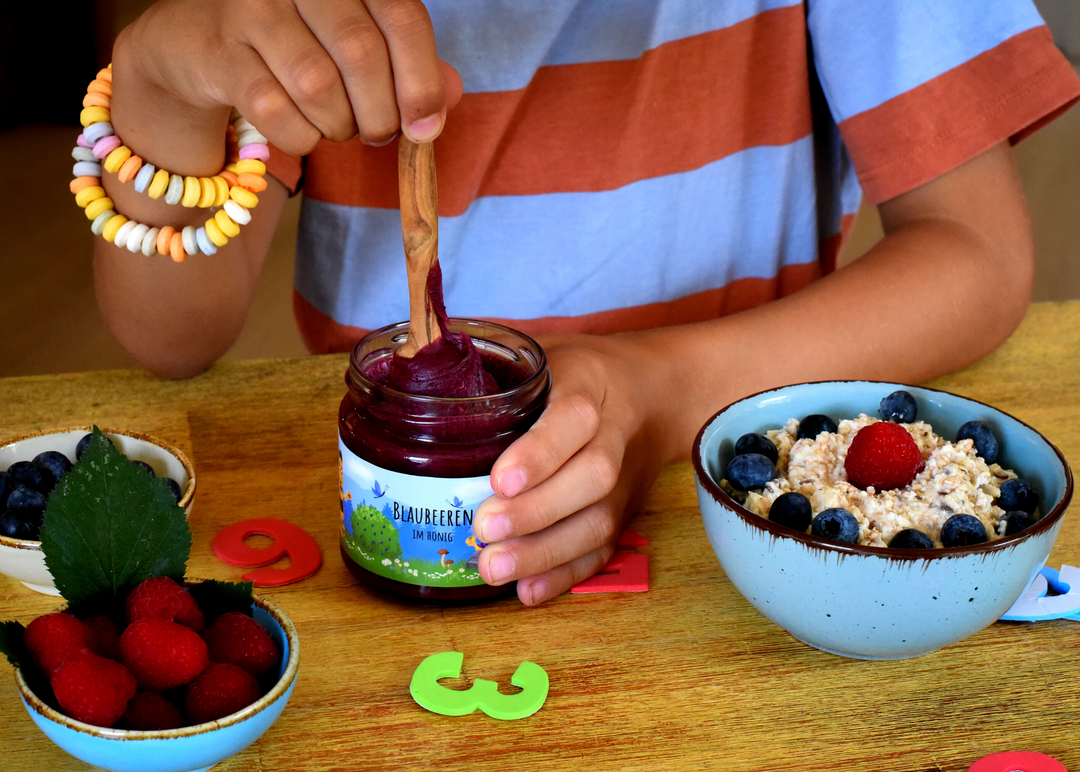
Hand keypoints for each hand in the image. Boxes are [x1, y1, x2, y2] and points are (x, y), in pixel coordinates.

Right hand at [114, 0, 462, 155]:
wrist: (201, 43)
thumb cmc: (299, 44)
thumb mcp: (360, 47)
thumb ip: (410, 69)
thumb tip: (444, 103)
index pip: (402, 17)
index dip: (422, 80)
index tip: (427, 127)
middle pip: (361, 53)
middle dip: (380, 113)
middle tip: (377, 132)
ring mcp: (252, 9)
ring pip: (317, 86)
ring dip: (339, 127)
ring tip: (338, 127)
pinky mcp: (220, 51)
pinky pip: (276, 112)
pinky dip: (302, 138)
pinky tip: (305, 132)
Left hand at [473, 333, 680, 605]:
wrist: (648, 395)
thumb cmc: (574, 372)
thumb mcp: (540, 350)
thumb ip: (488, 360)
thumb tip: (413, 364)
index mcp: (589, 383)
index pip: (574, 416)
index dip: (541, 451)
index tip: (499, 479)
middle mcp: (614, 433)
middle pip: (593, 476)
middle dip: (538, 509)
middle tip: (483, 529)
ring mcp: (624, 479)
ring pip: (598, 520)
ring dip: (546, 551)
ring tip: (493, 568)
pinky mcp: (623, 513)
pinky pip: (601, 549)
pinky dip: (566, 575)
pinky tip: (527, 591)